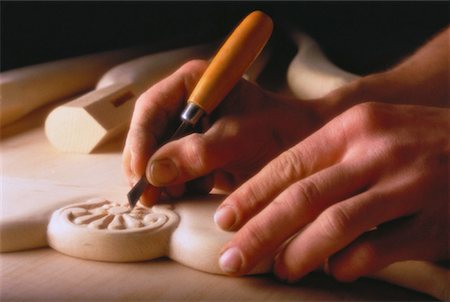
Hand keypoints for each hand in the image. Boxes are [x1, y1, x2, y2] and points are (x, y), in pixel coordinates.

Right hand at [123, 59, 320, 205]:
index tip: (140, 170)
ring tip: (175, 195)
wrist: (300, 148)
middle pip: (148, 134)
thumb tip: (153, 172)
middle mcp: (185, 104)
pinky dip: (176, 186)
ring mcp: (188, 130)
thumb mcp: (240, 139)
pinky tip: (192, 191)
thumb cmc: (278, 131)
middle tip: (147, 196)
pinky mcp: (194, 153)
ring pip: (157, 156)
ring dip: (159, 180)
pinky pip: (172, 171)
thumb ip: (199, 153)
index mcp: (194, 83)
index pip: (152, 107)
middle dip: (146, 166)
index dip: (140, 139)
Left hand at [215, 102, 448, 281]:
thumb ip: (326, 163)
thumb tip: (274, 203)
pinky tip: (335, 271)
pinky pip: (376, 252)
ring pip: (335, 226)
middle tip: (233, 259)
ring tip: (280, 270)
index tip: (225, 219)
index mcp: (353, 127)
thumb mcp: (368, 135)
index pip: (289, 164)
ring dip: (299, 254)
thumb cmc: (414, 144)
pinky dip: (347, 266)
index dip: (252, 195)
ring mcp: (407, 185)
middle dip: (260, 232)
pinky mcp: (432, 222)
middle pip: (302, 197)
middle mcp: (376, 151)